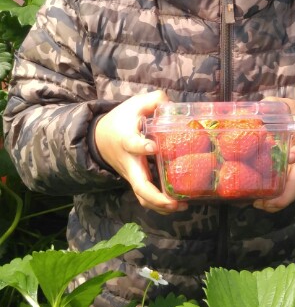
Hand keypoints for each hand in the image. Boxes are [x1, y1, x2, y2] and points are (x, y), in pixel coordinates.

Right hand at [94, 90, 185, 213]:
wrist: (101, 138)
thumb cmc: (122, 120)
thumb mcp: (135, 104)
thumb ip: (154, 100)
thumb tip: (172, 105)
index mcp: (127, 140)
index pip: (132, 145)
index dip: (141, 147)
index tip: (153, 147)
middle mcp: (129, 162)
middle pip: (139, 185)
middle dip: (156, 196)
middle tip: (173, 202)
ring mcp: (132, 175)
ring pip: (142, 197)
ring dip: (160, 206)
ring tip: (181, 206)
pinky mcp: (137, 181)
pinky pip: (146, 197)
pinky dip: (160, 205)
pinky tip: (178, 204)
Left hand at [253, 98, 294, 212]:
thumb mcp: (291, 105)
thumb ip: (273, 104)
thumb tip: (252, 109)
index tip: (289, 156)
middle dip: (282, 194)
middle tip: (261, 200)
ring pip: (294, 191)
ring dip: (277, 201)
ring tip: (256, 203)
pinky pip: (290, 192)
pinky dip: (276, 199)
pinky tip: (259, 200)